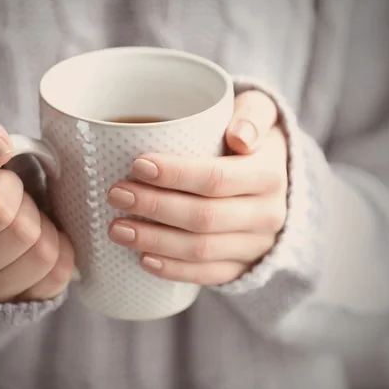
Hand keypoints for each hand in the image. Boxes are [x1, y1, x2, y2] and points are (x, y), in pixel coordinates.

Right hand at [0, 115, 74, 302]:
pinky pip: (60, 274)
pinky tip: (41, 241)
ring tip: (28, 222)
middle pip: (23, 234)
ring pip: (44, 256)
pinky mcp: (24, 303)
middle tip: (17, 204)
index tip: (1, 183)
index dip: (9, 187)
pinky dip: (61, 250)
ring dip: (46, 229)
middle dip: (29, 208)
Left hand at [107, 90, 286, 284]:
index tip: (137, 165)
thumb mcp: (259, 112)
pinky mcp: (244, 265)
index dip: (176, 175)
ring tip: (117, 228)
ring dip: (155, 241)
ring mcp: (257, 245)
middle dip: (154, 207)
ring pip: (202, 250)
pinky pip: (209, 275)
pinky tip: (143, 260)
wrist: (273, 179)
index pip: (217, 178)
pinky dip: (174, 270)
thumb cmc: (250, 139)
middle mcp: (269, 214)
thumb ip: (253, 114)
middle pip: (204, 217)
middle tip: (115, 195)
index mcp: (270, 174)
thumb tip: (240, 137)